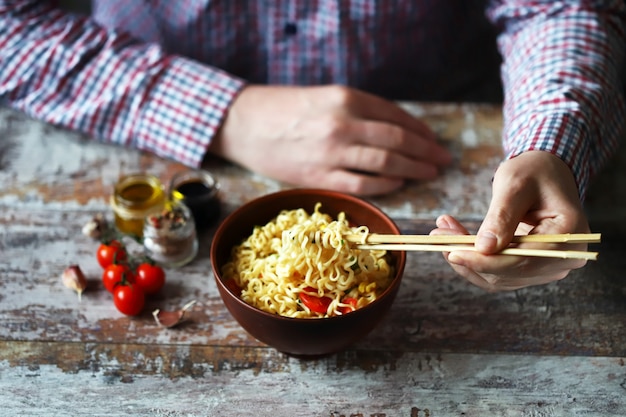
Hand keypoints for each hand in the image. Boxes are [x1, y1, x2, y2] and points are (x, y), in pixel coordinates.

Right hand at [207, 85, 450, 195]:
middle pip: (397, 141)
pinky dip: (386, 184)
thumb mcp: (327, 96)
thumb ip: (361, 111)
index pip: (396, 116)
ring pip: (385, 163)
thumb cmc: (286, 108)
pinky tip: (399, 183)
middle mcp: (342, 124)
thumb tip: (399, 131)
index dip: (420, 131)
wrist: (245, 124)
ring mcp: (331, 153)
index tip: (434, 140)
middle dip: (425, 151)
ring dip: (413, 169)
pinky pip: (363, 184)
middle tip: (442, 160)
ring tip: (429, 172)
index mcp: (345, 99)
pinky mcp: (320, 176)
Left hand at [430, 151, 589, 290]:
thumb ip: (501, 216)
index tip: (451, 251)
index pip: (523, 260)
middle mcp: (564, 258)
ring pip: (498, 277)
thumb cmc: (534, 171)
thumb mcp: (515, 184)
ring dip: (465, 258)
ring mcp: (548, 267)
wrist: (545, 173)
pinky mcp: (530, 268)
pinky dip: (472, 260)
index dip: (484, 260)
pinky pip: (496, 273)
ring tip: (442, 231)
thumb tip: (484, 248)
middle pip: (508, 272)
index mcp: (570, 235)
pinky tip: (453, 240)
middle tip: (438, 233)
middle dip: (469, 256)